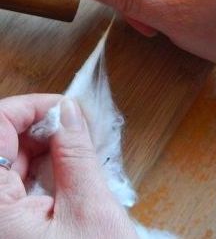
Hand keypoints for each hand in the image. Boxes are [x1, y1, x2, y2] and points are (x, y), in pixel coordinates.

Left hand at [0, 94, 136, 238]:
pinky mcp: (9, 226)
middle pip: (4, 141)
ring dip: (45, 150)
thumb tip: (69, 112)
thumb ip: (76, 154)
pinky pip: (18, 183)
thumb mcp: (89, 209)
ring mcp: (1, 218)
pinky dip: (44, 171)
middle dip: (42, 129)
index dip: (30, 107)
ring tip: (78, 156)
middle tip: (78, 130)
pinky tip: (68, 176)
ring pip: (12, 160)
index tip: (63, 107)